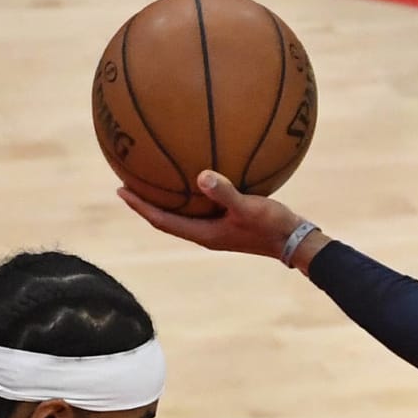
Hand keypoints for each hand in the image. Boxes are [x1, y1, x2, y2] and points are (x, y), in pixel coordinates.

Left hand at [118, 170, 305, 260]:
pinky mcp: (231, 223)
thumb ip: (225, 193)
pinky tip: (201, 177)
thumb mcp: (249, 208)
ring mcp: (219, 229)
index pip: (161, 221)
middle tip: (129, 182)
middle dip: (147, 202)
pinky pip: (204, 206)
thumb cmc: (273, 227)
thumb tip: (200, 175)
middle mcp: (206, 233)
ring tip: (157, 180)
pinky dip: (195, 194)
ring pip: (185, 213)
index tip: (120, 190)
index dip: (140, 206)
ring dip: (169, 199)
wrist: (296, 242)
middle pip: (167, 218)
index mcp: (204, 234)